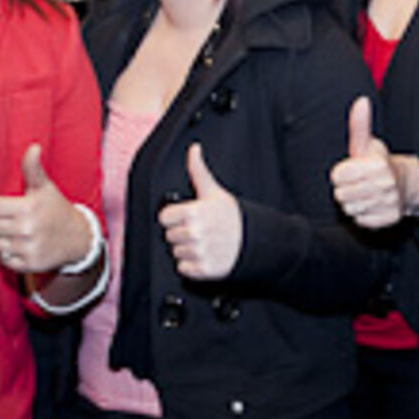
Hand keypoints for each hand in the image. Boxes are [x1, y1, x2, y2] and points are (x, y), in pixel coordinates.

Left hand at [0, 144, 94, 274]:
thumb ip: (33, 168)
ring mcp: (28, 248)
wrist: (77, 238)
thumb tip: (34, 147)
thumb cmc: (56, 208)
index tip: (3, 207)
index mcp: (27, 207)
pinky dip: (8, 254)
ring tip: (16, 233)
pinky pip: (3, 259)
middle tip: (10, 220)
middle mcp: (27, 229)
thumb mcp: (45, 187)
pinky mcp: (29, 264)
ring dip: (0, 238)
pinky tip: (20, 246)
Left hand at [158, 143, 242, 279]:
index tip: (188, 217)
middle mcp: (194, 233)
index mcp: (193, 212)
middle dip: (181, 233)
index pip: (164, 218)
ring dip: (187, 250)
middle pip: (169, 236)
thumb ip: (198, 170)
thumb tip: (194, 149)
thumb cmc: (232, 217)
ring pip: (176, 253)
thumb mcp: (214, 191)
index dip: (175, 217)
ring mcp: (199, 252)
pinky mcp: (203, 269)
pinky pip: (183, 269)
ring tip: (204, 243)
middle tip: (199, 230)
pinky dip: (191, 266)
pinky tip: (204, 255)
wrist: (253, 241)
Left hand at [331, 97, 405, 228]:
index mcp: (377, 165)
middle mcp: (385, 185)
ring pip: (350, 209)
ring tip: (364, 193)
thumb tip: (361, 101)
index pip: (337, 176)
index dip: (341, 173)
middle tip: (358, 183)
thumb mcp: (368, 144)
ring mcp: (389, 203)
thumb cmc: (379, 163)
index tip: (352, 170)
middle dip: (346, 189)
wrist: (408, 184)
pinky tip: (372, 204)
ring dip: (354, 202)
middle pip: (341, 195)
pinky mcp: (390, 219)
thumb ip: (360, 125)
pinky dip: (363, 215)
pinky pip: (361, 221)